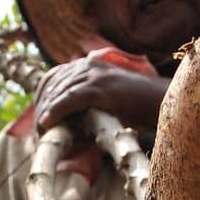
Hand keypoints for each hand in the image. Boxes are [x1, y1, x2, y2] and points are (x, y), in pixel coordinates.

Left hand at [34, 58, 169, 135]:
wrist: (162, 102)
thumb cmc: (140, 106)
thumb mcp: (109, 99)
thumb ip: (89, 103)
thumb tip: (71, 123)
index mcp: (90, 66)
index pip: (54, 76)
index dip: (42, 95)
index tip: (38, 115)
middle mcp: (88, 66)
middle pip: (52, 84)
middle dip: (42, 108)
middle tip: (37, 131)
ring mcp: (93, 75)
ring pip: (58, 92)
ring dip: (46, 114)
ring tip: (40, 133)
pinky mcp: (98, 88)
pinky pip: (69, 100)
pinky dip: (55, 113)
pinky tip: (46, 125)